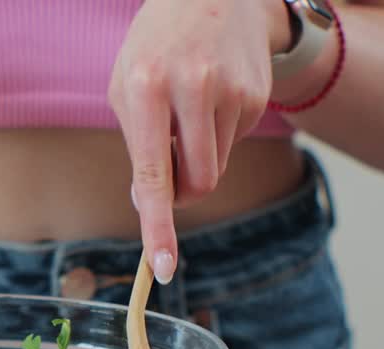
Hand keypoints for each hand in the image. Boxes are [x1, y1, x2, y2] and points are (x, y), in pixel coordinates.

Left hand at [109, 0, 290, 283]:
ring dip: (199, 158)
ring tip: (188, 111)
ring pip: (216, 166)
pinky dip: (218, 135)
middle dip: (183, 192)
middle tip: (170, 171)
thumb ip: (137, 147)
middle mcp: (192, 88)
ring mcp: (232, 91)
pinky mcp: (257, 95)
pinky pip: (235, 143)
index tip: (163, 269)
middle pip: (198, 182)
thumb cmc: (156, 45)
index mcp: (146, 87)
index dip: (159, 227)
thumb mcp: (126, 85)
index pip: (155, 174)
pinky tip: (212, 96)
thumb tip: (149, 203)